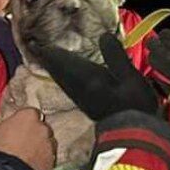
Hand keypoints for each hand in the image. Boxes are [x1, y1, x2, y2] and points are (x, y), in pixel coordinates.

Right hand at [0, 108, 56, 169]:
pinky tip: (30, 166)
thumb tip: (7, 128)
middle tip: (20, 143)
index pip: (30, 113)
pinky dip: (41, 160)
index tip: (17, 128)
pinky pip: (47, 158)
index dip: (23, 121)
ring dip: (39, 147)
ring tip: (25, 157)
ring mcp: (49, 145)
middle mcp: (42, 128)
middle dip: (33, 134)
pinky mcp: (52, 161)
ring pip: (46, 143)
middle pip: (40, 128)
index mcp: (28, 115)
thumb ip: (5, 126)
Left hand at [36, 33, 158, 121]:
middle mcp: (79, 89)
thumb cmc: (134, 105)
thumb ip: (116, 56)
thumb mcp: (130, 77)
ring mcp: (82, 99)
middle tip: (37, 48)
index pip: (63, 63)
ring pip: (62, 80)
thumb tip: (104, 36)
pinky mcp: (87, 105)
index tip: (35, 44)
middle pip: (59, 72)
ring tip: (47, 58)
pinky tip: (66, 77)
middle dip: (48, 60)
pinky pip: (68, 87)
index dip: (49, 53)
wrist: (134, 134)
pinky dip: (63, 78)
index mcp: (87, 80)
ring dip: (54, 68)